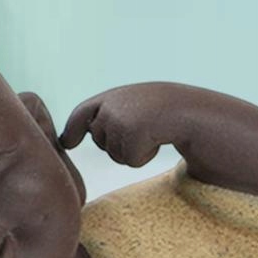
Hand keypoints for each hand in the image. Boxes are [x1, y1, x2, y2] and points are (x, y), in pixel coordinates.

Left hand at [60, 82, 203, 167]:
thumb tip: (92, 130)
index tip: (67, 142)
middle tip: (145, 130)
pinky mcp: (129, 135)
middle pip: (100, 140)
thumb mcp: (136, 103)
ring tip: (153, 133)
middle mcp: (108, 107)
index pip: (82, 112)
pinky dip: (145, 156)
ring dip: (135, 150)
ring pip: (115, 154)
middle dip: (119, 143)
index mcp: (110, 96)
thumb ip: (111, 111)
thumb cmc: (166, 109)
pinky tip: (158, 140)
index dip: (73, 129)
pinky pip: (130, 161)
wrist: (189, 110)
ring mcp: (116, 121)